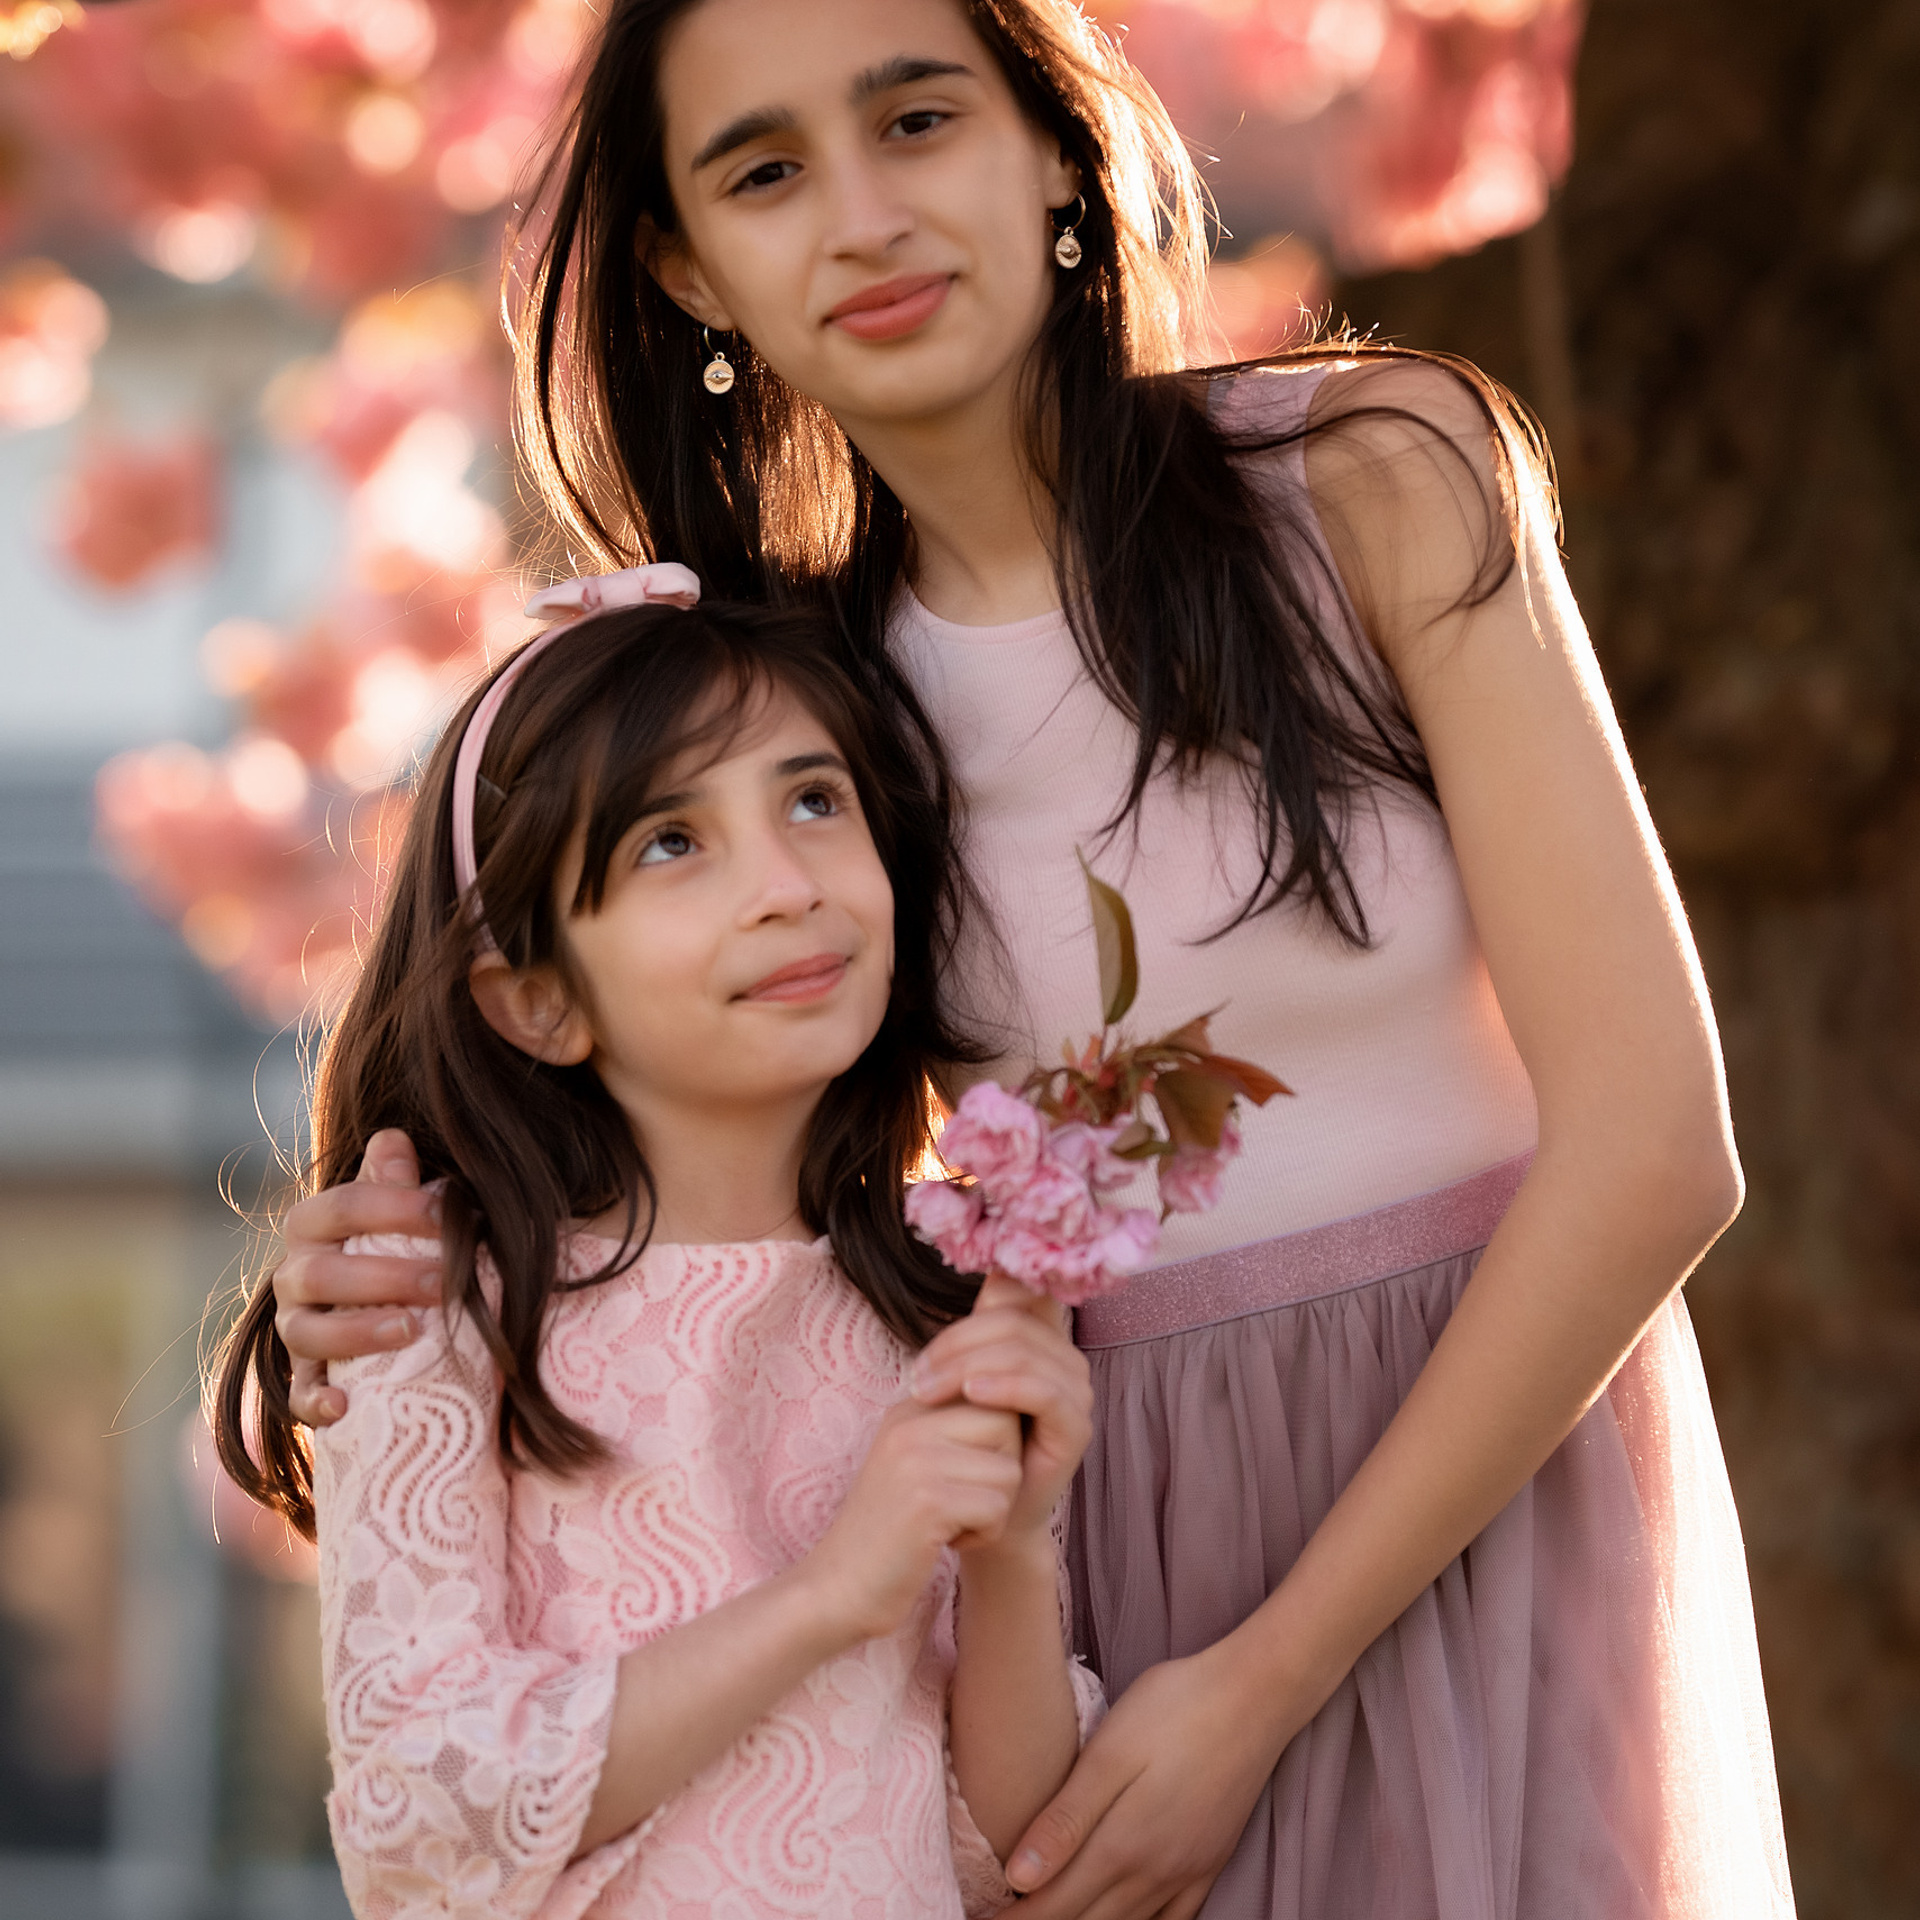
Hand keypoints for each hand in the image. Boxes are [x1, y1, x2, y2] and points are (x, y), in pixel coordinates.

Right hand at [272, 1129, 439, 1425]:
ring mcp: (294, 1327)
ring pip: (306, 1332)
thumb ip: (393, 1181)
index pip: (341, 1207)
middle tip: (445, 1282)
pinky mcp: (304, 1377)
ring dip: (357, 1332)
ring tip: (410, 1331)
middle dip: (386, 1276)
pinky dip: (316, 1402)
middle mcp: (294, 1275)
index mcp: (313, 1225)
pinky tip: (344, 1405)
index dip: (392, 1206)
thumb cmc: (397, 1246)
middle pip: (323, 1273)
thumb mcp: (399, 1213)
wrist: (384, 1306)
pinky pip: (297, 1396)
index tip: (446, 1211)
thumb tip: (393, 1137)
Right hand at [806, 1399, 1023, 1642]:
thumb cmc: (889, 1529)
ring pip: (1010, 1471)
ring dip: (994, 1509)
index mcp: (908, 1409)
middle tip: (966, 1502)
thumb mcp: (914, 1463)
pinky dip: (985, 1534)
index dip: (998, 1443)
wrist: (839, 1587)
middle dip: (1003, 1471)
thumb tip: (1017, 1407)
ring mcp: (916, 1460)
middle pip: (1008, 1426)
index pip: (992, 1396)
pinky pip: (997, 1508)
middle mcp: (909, 1423)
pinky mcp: (928, 1502)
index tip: (968, 1477)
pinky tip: (947, 1542)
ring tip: (952, 1524)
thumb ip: (952, 1430)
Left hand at [910, 1274, 1091, 1546]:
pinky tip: (972, 1394)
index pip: (1021, 1292)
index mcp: (1041, 1340)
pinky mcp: (1076, 1428)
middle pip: (1013, 1321)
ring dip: (968, 1364)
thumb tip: (991, 1271)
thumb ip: (975, 1332)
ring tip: (929, 1390)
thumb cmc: (968, 1444)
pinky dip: (1005, 1385)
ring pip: (1025, 1351)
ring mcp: (1076, 1393)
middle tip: (916, 1377)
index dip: (983, 1297)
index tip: (936, 1341)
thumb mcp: (962, 1379)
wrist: (980, 1516)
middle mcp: (1066, 1360)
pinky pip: (1045, 1391)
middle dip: (956, 1342)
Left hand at [1003, 1645, 1304, 1919]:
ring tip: (1051, 1919)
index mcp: (1122, 1845)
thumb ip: (1066, 1819)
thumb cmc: (1175, 1708)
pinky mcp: (1210, 1863)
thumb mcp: (1110, 1752)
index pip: (1052, 1906)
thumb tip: (1018, 1878)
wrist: (1256, 1694)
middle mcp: (1154, 1873)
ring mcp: (1187, 1873)